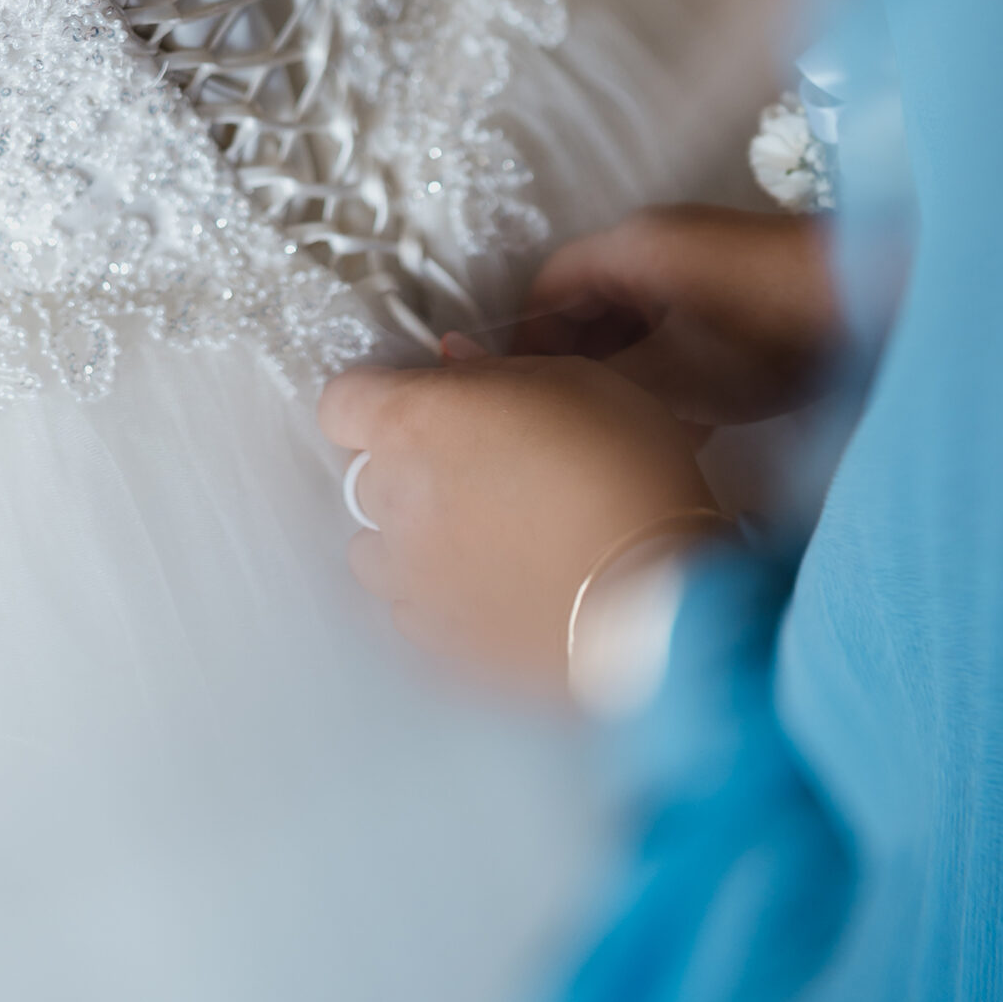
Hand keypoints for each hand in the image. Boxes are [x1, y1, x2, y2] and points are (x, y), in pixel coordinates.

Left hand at [318, 354, 711, 695]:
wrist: (660, 594)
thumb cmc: (627, 473)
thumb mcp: (577, 381)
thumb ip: (496, 370)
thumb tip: (455, 363)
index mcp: (417, 422)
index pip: (341, 402)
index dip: (374, 399)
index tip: (410, 402)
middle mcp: (397, 499)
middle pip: (365, 475)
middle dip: (408, 466)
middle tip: (479, 465)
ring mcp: (411, 576)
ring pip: (378, 548)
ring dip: (414, 535)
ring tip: (484, 533)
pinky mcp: (438, 638)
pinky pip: (412, 608)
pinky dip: (439, 594)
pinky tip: (494, 583)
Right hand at [520, 206, 842, 426]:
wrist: (874, 302)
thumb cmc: (768, 333)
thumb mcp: (677, 374)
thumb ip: (610, 386)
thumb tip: (560, 404)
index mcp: (631, 247)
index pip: (549, 288)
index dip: (528, 343)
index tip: (524, 400)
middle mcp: (659, 244)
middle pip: (591, 304)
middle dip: (579, 365)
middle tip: (571, 427)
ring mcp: (702, 262)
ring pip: (637, 320)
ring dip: (626, 373)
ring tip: (625, 435)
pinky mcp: (738, 287)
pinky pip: (677, 324)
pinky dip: (667, 369)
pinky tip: (684, 427)